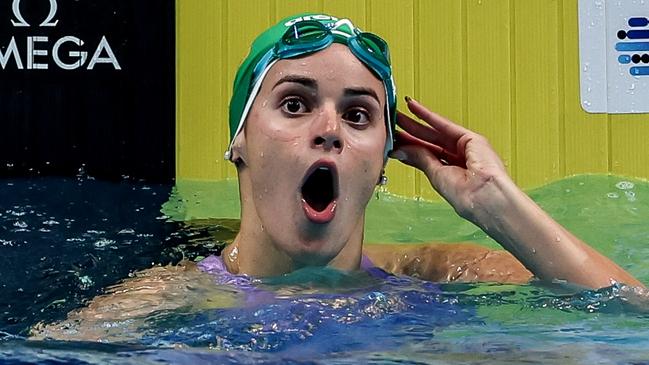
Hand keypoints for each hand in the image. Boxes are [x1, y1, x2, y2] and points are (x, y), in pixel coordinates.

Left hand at [390, 97, 511, 220]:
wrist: (484, 197)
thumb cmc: (466, 196)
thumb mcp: (436, 175)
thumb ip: (420, 159)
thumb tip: (401, 150)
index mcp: (450, 174)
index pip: (424, 156)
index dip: (407, 148)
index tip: (392, 141)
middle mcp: (457, 160)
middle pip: (427, 143)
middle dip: (408, 133)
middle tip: (391, 124)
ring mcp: (464, 148)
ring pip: (434, 133)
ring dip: (415, 123)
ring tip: (397, 114)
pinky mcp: (471, 138)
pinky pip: (445, 125)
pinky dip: (428, 115)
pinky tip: (414, 108)